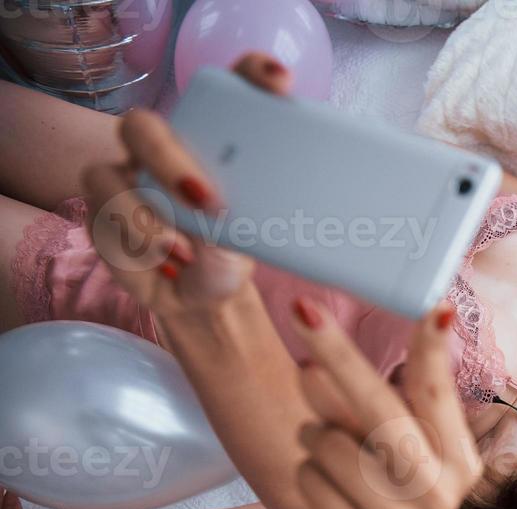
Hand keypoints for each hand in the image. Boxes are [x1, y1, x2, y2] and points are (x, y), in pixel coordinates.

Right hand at [78, 54, 293, 322]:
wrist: (207, 294)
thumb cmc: (231, 252)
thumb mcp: (254, 240)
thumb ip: (249, 220)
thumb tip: (229, 218)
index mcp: (211, 138)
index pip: (228, 87)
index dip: (251, 73)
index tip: (281, 83)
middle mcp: (165, 147)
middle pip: (144, 127)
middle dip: (169, 162)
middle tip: (207, 201)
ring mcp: (127, 175)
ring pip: (109, 174)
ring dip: (148, 215)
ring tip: (187, 250)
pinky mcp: (102, 209)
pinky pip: (103, 215)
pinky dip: (139, 241)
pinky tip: (169, 260)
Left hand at [288, 298, 483, 508]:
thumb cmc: (400, 493)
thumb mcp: (403, 451)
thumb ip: (370, 408)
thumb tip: (317, 364)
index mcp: (458, 459)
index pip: (440, 393)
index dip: (433, 349)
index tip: (432, 303)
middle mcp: (436, 488)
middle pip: (379, 407)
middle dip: (337, 353)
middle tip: (302, 309)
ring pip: (328, 441)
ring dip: (316, 437)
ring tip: (332, 456)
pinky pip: (308, 478)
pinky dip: (307, 473)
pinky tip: (326, 488)